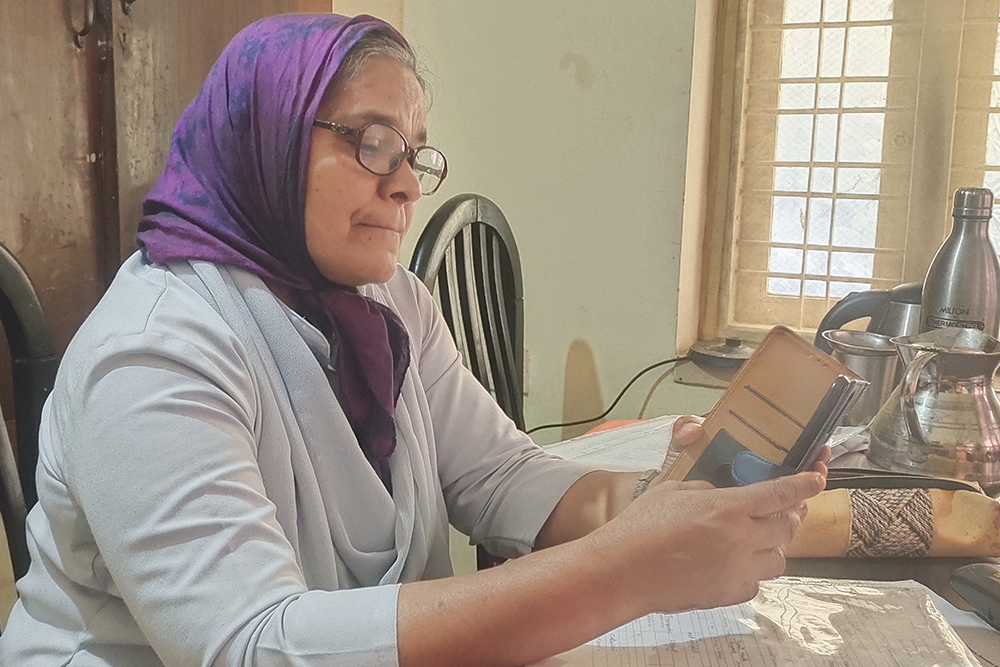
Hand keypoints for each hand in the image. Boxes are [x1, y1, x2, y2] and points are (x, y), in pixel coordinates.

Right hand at [591, 470, 825, 615]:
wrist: (621, 571)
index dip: (805, 485)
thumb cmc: (639, 528)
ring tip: (752, 540)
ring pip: (779, 559)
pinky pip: (756, 582)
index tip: (816, 480)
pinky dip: (752, 572)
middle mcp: (740, 539)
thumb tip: (721, 496)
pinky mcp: (727, 595)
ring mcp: (737, 570)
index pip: (780, 494)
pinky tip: (732, 563)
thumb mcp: (672, 491)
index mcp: (727, 508)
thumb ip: (705, 490)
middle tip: (780, 511)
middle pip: (788, 527)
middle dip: (789, 516)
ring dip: (772, 546)